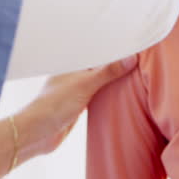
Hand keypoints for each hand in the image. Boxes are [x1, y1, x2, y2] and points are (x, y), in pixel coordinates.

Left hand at [0, 56, 138, 178]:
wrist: (37, 133)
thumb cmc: (55, 105)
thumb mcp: (85, 85)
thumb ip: (108, 71)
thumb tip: (131, 58)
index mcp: (73, 63)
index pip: (98, 51)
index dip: (116, 48)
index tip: (136, 45)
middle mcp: (74, 74)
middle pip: (100, 66)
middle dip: (117, 64)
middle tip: (141, 59)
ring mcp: (76, 90)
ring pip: (100, 82)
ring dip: (113, 80)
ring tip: (136, 73)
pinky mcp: (79, 105)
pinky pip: (98, 96)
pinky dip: (109, 95)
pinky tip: (122, 94)